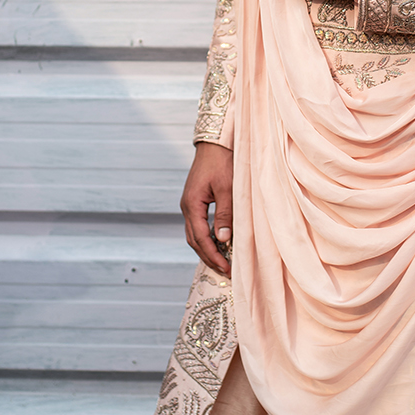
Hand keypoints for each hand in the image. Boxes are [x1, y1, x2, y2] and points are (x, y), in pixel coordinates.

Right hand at [180, 141, 233, 272]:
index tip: (227, 268)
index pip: (201, 238)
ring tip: (222, 262)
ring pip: (194, 235)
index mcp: (192, 205)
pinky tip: (218, 243)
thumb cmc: (223, 162)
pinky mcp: (195, 200)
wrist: (215, 143)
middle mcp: (187, 206)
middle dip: (209, 257)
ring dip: (207, 250)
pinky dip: (206, 238)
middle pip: (194, 240)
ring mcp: (189, 204)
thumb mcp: (228, 189)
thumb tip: (224, 239)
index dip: (214, 255)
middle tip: (226, 272)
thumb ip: (225, 214)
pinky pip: (198, 226)